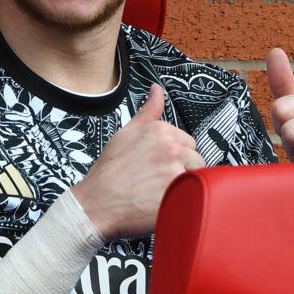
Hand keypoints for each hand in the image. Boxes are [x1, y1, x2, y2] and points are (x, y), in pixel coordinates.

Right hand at [71, 83, 204, 238]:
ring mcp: (176, 168)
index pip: (187, 142)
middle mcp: (171, 146)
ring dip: (186, 184)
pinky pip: (195, 192)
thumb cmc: (108, 173)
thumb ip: (148, 111)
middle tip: (159, 180)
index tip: (160, 166)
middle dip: (182, 169)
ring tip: (162, 190)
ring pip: (198, 175)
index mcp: (160, 130)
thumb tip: (157, 90)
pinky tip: (167, 199)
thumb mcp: (125, 133)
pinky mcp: (178, 191)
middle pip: (195, 158)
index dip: (175, 156)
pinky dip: (185, 198)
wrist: (95, 204)